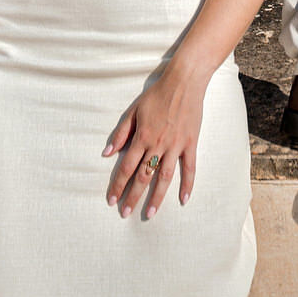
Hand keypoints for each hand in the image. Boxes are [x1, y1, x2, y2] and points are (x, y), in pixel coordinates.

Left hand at [103, 72, 203, 218]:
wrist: (184, 82)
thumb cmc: (156, 94)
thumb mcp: (133, 110)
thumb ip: (120, 133)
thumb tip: (107, 153)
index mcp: (142, 137)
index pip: (127, 167)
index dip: (118, 185)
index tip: (111, 200)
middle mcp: (158, 145)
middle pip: (143, 176)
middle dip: (133, 196)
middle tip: (125, 214)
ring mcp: (176, 146)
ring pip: (164, 177)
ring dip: (156, 197)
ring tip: (149, 213)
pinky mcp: (190, 144)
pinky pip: (189, 168)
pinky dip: (187, 185)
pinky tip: (183, 200)